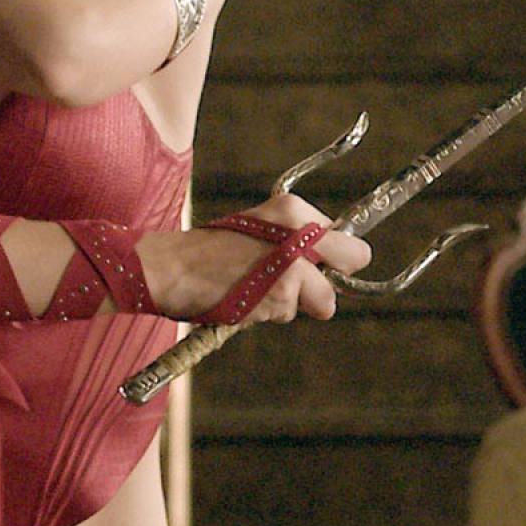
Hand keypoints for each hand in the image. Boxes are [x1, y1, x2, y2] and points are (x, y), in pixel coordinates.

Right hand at [139, 193, 371, 323]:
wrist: (174, 267)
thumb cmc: (212, 249)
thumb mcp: (262, 223)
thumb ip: (299, 236)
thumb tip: (332, 258)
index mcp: (295, 211)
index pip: (351, 243)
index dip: (340, 259)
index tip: (323, 265)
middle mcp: (301, 235)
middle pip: (346, 270)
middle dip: (327, 284)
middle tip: (297, 283)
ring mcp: (294, 267)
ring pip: (321, 301)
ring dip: (293, 303)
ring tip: (259, 289)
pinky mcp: (282, 296)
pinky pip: (290, 315)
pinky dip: (271, 313)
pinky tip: (248, 299)